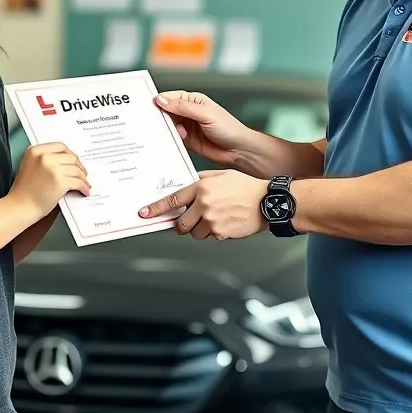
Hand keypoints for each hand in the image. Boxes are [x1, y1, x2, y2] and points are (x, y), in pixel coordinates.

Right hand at [9, 142, 89, 220]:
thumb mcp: (29, 166)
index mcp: (35, 151)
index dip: (70, 154)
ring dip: (83, 178)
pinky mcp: (60, 181)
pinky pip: (78, 182)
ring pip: (76, 169)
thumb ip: (44, 159)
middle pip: (71, 157)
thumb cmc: (24, 191)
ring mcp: (52, 169)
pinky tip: (84, 191)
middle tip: (83, 173)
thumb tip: (65, 160)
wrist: (20, 207)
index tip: (75, 160)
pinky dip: (84, 187)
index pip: (60, 146)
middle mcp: (44, 157)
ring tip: (85, 183)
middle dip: (79, 166)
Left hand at [138, 170, 266, 240]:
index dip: (156, 209)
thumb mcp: (220, 175)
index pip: (172, 200)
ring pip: (194, 233)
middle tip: (189, 219)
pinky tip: (225, 221)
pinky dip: (213, 232)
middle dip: (182, 224)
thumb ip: (201, 181)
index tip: (145, 214)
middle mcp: (203, 204)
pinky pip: (210, 237)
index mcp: (201, 188)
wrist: (266, 201)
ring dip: (200, 229)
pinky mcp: (221, 233)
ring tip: (214, 218)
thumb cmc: (246, 186)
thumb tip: (186, 188)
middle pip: (181, 223)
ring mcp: (212, 220)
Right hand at [155, 91, 252, 167]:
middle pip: (167, 111)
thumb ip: (183, 107)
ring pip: (168, 125)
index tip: (150, 104)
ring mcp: (187, 127)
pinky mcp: (187, 141)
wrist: (238, 150)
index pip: (172, 97)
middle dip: (160, 115)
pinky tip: (172, 139)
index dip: (161, 100)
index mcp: (194, 101)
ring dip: (166, 128)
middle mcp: (189, 113)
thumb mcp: (205, 114)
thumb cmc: (229, 128)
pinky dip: (169, 138)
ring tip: (171, 131)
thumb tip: (162, 100)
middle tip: (154, 120)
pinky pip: (172, 138)